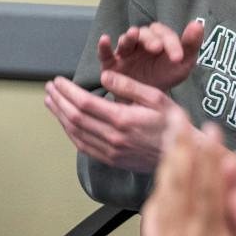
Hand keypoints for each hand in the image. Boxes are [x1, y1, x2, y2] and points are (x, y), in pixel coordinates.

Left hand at [43, 70, 173, 172]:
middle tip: (49, 88)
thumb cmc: (173, 123)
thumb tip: (104, 75)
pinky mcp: (112, 160)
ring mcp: (111, 152)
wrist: (185, 156)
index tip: (58, 80)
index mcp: (123, 119)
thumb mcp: (156, 97)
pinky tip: (65, 122)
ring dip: (59, 116)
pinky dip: (70, 132)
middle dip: (58, 100)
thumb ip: (128, 86)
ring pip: (75, 133)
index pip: (84, 103)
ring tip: (50, 101)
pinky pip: (84, 146)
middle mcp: (113, 138)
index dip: (67, 91)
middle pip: (75, 117)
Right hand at [97, 20, 205, 93]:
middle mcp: (140, 44)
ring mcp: (124, 53)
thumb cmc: (164, 78)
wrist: (146, 102)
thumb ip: (191, 45)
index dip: (172, 43)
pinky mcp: (110, 65)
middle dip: (150, 39)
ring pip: (125, 41)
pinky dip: (103, 47)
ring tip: (132, 35)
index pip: (164, 34)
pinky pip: (105, 54)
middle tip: (156, 48)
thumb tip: (198, 23)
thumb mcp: (183, 65)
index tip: (178, 58)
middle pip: (144, 34)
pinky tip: (105, 39)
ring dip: (128, 37)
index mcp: (159, 41)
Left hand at [146, 118, 235, 235]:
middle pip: (180, 183)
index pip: (209, 188)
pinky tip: (156, 187)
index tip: (211, 130)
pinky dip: (155, 196)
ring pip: (164, 196)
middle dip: (180, 147)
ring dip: (166, 165)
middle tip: (176, 117)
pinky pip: (152, 219)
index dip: (210, 157)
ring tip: (166, 139)